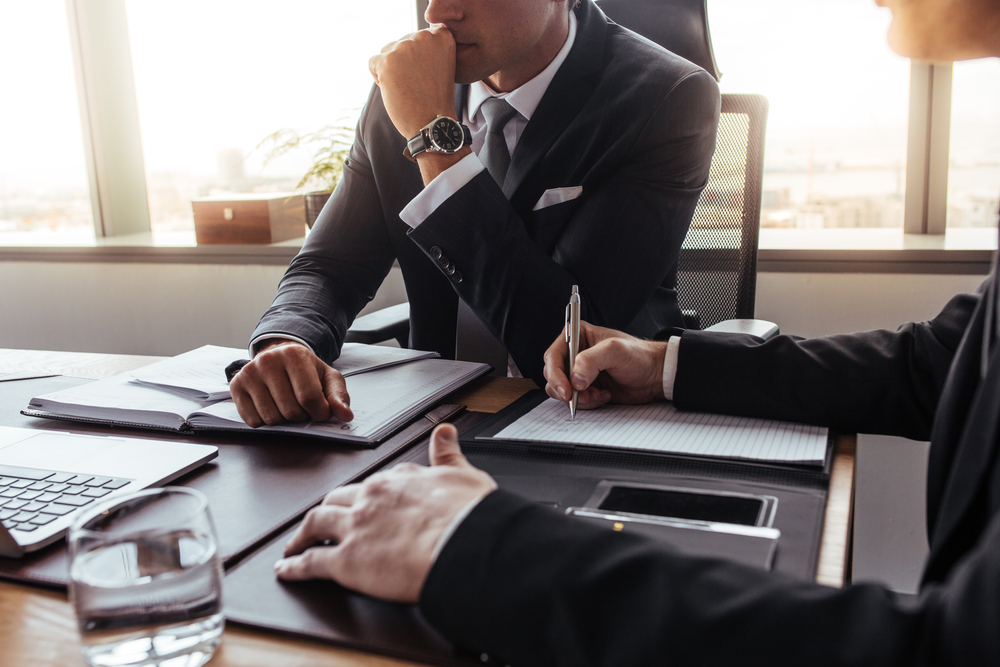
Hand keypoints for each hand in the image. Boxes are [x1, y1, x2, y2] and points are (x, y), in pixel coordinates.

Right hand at [229, 340, 352, 426]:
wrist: (279, 358)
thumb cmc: (305, 370)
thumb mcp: (328, 378)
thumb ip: (339, 396)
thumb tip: (345, 415)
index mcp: (294, 355)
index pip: (310, 398)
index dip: (320, 413)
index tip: (321, 411)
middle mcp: (268, 361)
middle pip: (290, 411)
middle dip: (302, 416)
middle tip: (303, 406)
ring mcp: (249, 373)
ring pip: (271, 419)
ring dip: (284, 420)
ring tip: (287, 405)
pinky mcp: (236, 386)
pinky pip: (253, 421)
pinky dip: (265, 422)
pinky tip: (271, 407)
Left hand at [274, 424, 496, 602]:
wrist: (464, 546)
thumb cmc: (468, 517)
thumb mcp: (463, 475)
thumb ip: (448, 454)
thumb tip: (445, 432)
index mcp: (397, 480)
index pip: (375, 483)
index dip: (368, 494)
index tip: (367, 499)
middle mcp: (370, 498)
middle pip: (337, 499)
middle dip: (328, 508)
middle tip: (322, 521)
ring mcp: (354, 528)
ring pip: (316, 523)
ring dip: (302, 534)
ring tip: (294, 544)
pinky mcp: (346, 561)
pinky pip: (311, 562)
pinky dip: (294, 566)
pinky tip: (286, 569)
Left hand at [369, 26, 458, 140]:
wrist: (433, 123)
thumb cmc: (436, 98)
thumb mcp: (441, 63)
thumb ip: (427, 47)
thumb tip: (404, 41)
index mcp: (441, 36)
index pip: (417, 37)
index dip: (419, 58)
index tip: (429, 75)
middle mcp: (424, 36)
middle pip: (401, 43)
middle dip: (404, 63)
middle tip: (419, 85)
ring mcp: (405, 47)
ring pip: (386, 52)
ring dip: (392, 70)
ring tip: (408, 88)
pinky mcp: (387, 61)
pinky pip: (373, 63)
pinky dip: (380, 78)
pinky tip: (396, 91)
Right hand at [543, 321, 667, 409]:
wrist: (654, 376)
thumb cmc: (639, 356)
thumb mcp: (615, 351)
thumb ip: (591, 360)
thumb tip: (574, 378)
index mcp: (578, 336)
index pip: (553, 355)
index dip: (555, 373)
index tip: (566, 388)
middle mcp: (575, 354)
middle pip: (553, 374)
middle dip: (566, 388)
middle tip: (581, 396)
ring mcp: (579, 373)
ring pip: (561, 390)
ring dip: (577, 397)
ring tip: (597, 394)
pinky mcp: (585, 388)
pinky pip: (574, 400)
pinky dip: (586, 402)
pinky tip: (604, 395)